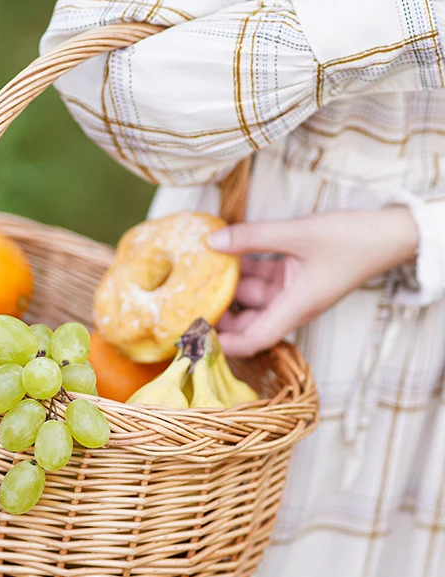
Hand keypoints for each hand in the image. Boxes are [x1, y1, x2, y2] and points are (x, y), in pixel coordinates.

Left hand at [206, 207, 418, 357]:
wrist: (391, 232)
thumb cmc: (353, 239)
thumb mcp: (298, 233)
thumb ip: (252, 237)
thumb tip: (212, 240)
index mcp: (297, 307)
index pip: (254, 339)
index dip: (224, 344)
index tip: (194, 337)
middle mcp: (292, 305)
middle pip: (248, 322)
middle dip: (220, 315)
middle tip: (186, 302)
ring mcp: (293, 292)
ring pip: (252, 297)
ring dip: (229, 287)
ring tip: (197, 273)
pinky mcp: (294, 276)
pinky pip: (262, 278)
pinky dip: (244, 269)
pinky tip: (222, 252)